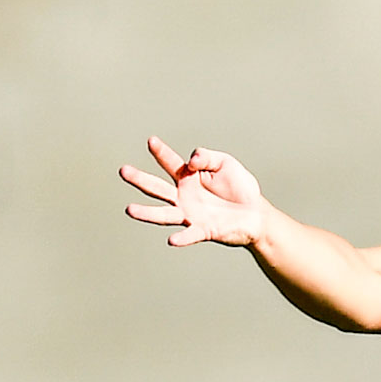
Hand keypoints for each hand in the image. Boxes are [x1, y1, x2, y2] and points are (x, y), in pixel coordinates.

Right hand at [120, 136, 274, 247]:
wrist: (257, 214)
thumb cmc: (239, 187)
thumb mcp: (225, 163)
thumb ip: (207, 157)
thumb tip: (190, 160)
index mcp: (188, 177)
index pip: (171, 162)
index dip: (161, 152)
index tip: (151, 141)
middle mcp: (183, 196)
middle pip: (157, 188)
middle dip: (140, 179)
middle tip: (123, 171)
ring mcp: (191, 214)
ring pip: (164, 214)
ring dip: (148, 213)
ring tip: (130, 210)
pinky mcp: (204, 230)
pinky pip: (190, 234)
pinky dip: (182, 238)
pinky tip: (172, 240)